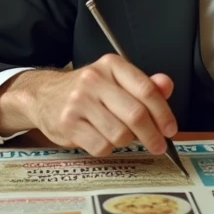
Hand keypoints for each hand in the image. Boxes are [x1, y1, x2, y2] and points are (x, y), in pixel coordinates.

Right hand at [0, 55, 176, 155]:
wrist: (43, 95)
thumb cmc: (87, 90)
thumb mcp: (115, 80)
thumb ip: (143, 84)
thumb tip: (166, 86)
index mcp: (111, 65)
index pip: (146, 89)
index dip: (163, 113)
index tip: (170, 129)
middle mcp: (94, 80)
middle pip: (136, 114)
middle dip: (152, 135)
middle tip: (158, 145)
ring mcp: (78, 102)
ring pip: (120, 134)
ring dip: (127, 141)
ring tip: (122, 136)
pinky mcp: (67, 124)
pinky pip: (100, 146)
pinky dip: (107, 148)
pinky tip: (102, 138)